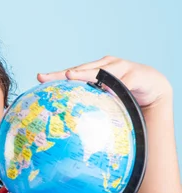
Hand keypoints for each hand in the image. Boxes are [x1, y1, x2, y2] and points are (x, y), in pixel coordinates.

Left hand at [38, 56, 172, 109]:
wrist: (152, 89)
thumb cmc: (122, 95)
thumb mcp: (103, 100)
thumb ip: (87, 106)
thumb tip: (63, 126)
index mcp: (93, 71)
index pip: (71, 73)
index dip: (55, 75)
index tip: (39, 77)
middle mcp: (105, 65)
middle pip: (84, 69)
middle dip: (71, 72)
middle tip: (62, 75)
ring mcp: (121, 67)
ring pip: (103, 71)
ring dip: (90, 73)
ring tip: (75, 75)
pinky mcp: (138, 74)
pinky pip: (126, 81)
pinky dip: (117, 85)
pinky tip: (109, 89)